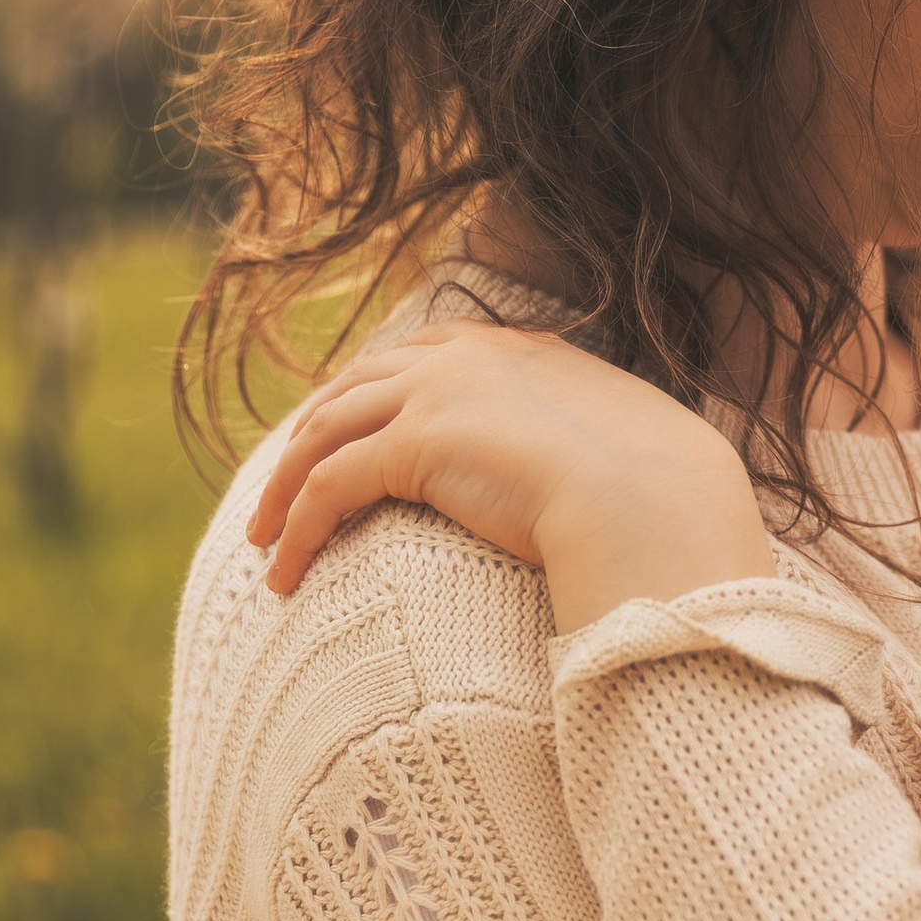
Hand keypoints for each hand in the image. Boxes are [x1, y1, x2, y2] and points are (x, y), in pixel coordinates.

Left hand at [248, 324, 771, 631]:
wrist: (653, 499)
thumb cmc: (657, 490)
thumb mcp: (621, 440)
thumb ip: (586, 440)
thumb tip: (597, 481)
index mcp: (513, 346)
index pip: (414, 354)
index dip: (367, 393)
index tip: (343, 432)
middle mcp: (464, 356)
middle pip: (354, 386)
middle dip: (310, 434)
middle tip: (284, 485)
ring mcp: (435, 393)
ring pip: (325, 433)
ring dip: (285, 487)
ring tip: (263, 538)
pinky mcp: (413, 445)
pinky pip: (329, 488)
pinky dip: (296, 528)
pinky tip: (283, 574)